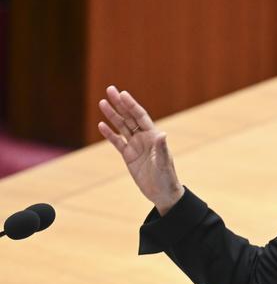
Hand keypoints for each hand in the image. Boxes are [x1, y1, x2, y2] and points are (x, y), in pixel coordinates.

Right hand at [98, 85, 183, 214]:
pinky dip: (110, 134)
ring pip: (122, 127)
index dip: (131, 105)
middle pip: (129, 118)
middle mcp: (144, 139)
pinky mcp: (129, 157)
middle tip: (109, 90)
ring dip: (112, 115)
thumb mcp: (163, 163)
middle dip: (120, 104)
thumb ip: (161, 148)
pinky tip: (101, 125)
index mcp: (153, 137)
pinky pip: (117, 142)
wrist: (162, 193)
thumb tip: (162, 133)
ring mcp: (136, 147)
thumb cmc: (166, 178)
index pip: (140, 117)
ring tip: (102, 102)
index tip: (122, 94)